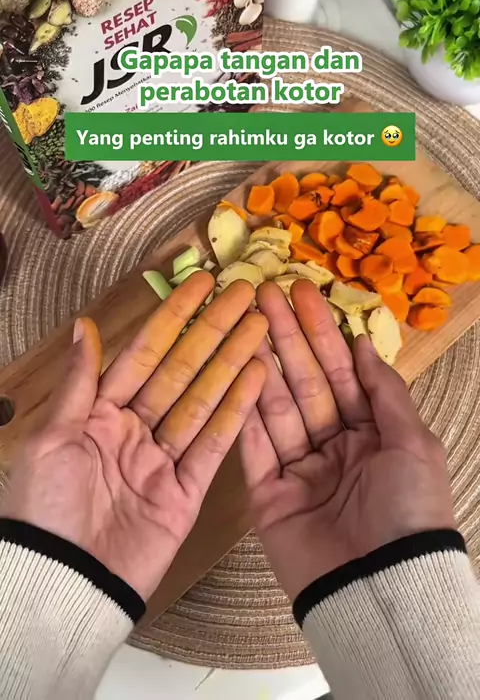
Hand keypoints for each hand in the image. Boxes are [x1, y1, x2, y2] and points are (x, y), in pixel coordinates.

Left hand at [1, 273, 266, 600]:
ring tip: (261, 327)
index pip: (143, 353)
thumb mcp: (52, 438)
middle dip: (213, 331)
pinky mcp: (186, 492)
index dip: (172, 317)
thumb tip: (85, 325)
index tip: (200, 283)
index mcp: (99, 412)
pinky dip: (236, 412)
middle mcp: (135, 429)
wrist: (63, 582)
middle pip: (181, 370)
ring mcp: (164, 459)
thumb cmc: (45, 506)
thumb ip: (79, 383)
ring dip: (232, 362)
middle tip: (245, 294)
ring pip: (204, 400)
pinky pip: (214, 445)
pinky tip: (257, 378)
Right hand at [241, 280, 454, 601]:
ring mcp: (299, 469)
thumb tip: (365, 344)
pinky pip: (253, 446)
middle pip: (305, 381)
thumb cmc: (408, 509)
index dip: (322, 332)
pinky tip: (234, 371)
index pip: (341, 372)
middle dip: (286, 336)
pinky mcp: (267, 494)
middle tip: (264, 290)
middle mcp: (334, 446)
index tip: (302, 292)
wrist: (381, 588)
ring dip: (261, 362)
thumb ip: (385, 391)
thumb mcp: (413, 443)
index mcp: (372, 433)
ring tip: (244, 321)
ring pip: (276, 406)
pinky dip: (243, 410)